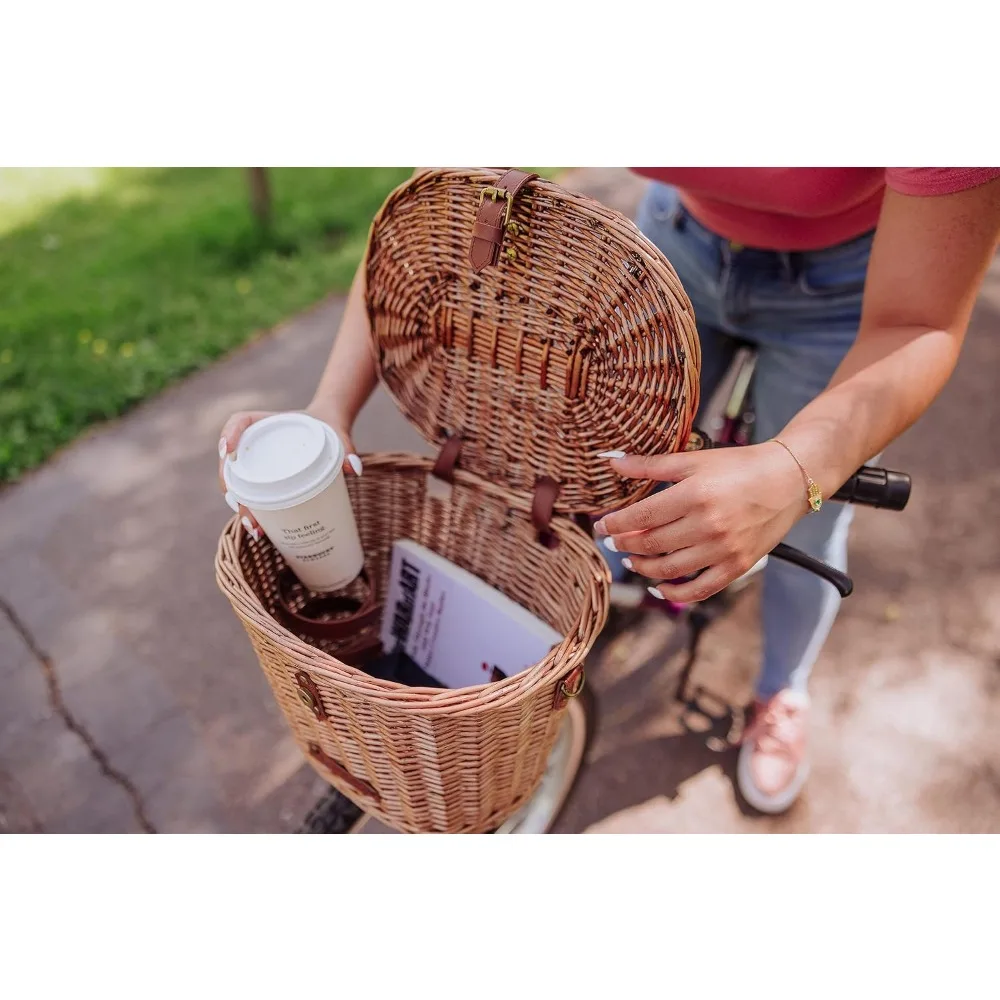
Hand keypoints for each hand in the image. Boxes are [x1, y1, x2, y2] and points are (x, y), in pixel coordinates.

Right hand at [217, 402, 361, 538]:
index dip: (229, 435)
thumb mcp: (337, 434)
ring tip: (254, 526)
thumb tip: (353, 469)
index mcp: (264, 422)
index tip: (228, 451)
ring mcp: (256, 462)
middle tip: (243, 507)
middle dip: (231, 486)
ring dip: (240, 505)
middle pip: (231, 462)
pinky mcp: (264, 479)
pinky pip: (251, 494)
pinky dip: (253, 511)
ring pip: (238, 483)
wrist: (328, 429)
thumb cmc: (328, 427)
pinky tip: (259, 530)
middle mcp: (253, 442)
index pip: (239, 422)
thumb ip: (346, 448)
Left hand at [594, 443, 807, 601]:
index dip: (615, 524)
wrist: (789, 479)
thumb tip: (612, 462)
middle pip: (651, 544)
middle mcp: (708, 525)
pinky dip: (675, 592)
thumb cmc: (740, 465)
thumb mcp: (694, 459)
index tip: (601, 526)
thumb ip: (651, 465)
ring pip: (670, 569)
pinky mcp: (738, 566)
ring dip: (643, 567)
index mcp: (695, 495)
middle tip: (612, 542)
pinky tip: (659, 586)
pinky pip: (700, 589)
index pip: (641, 517)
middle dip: (625, 544)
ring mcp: (724, 549)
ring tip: (632, 559)